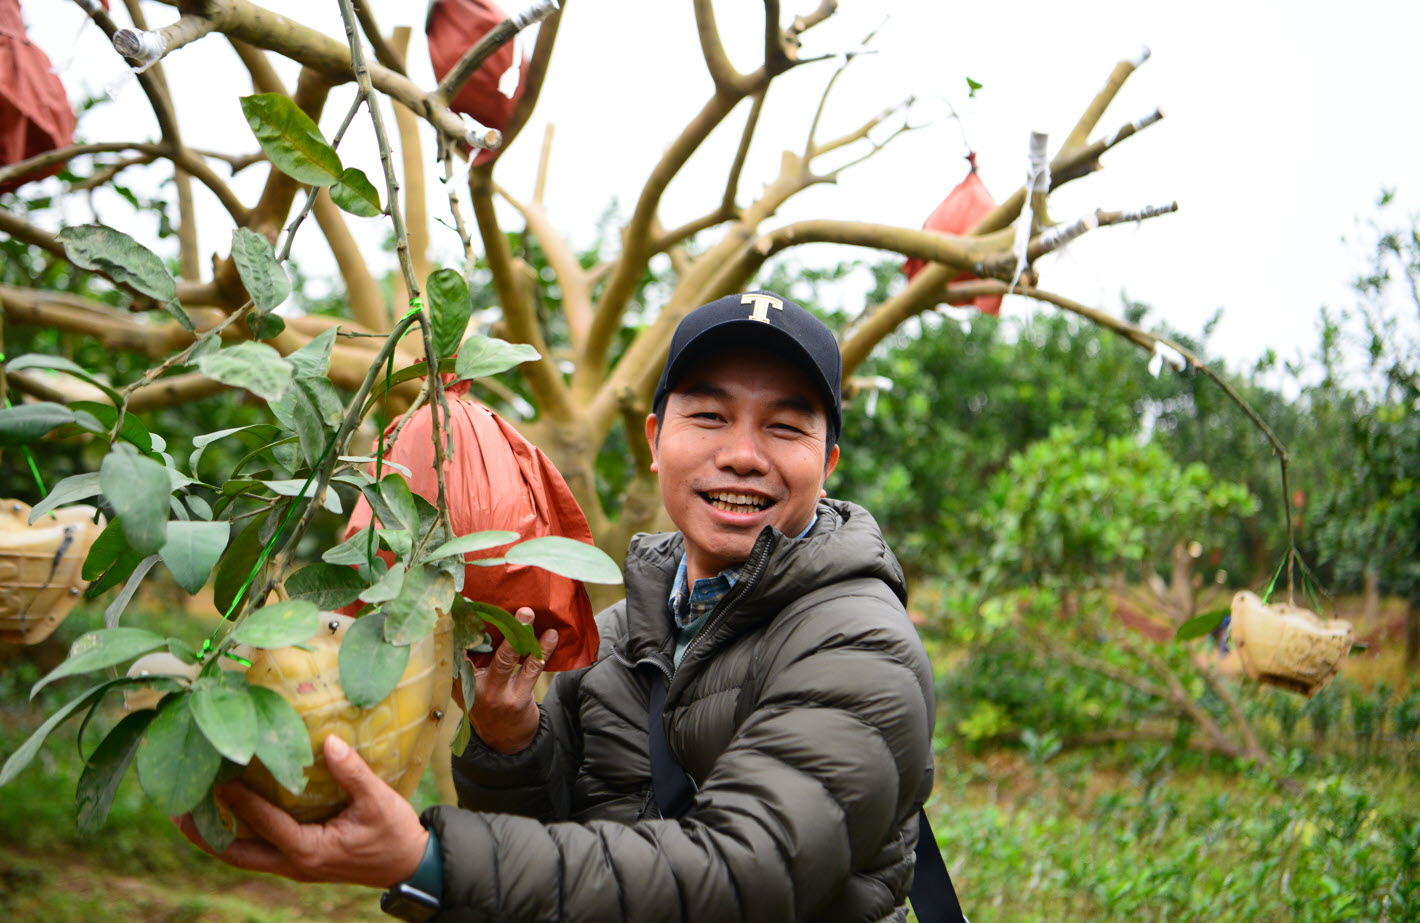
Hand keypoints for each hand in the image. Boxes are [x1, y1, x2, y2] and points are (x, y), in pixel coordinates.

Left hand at [174, 734, 426, 888]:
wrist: (408, 865)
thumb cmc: (393, 832)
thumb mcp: (378, 800)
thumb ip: (352, 772)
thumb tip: (328, 741)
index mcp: (309, 851)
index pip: (266, 825)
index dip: (240, 803)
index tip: (217, 781)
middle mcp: (294, 864)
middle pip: (237, 854)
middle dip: (205, 835)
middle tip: (175, 814)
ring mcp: (293, 866)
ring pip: (242, 856)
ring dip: (213, 838)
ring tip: (185, 817)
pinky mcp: (298, 861)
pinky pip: (257, 851)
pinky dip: (235, 837)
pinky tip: (223, 819)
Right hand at [468, 606, 556, 753]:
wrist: (503, 742)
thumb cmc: (486, 700)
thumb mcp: (470, 683)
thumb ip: (471, 658)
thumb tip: (481, 617)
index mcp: (456, 677)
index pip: (456, 647)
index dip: (460, 625)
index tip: (466, 602)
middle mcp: (472, 685)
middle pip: (480, 649)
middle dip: (494, 624)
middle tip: (507, 605)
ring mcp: (495, 694)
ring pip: (507, 659)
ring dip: (520, 634)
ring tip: (529, 614)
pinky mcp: (517, 700)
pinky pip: (531, 670)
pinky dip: (542, 650)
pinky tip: (551, 636)